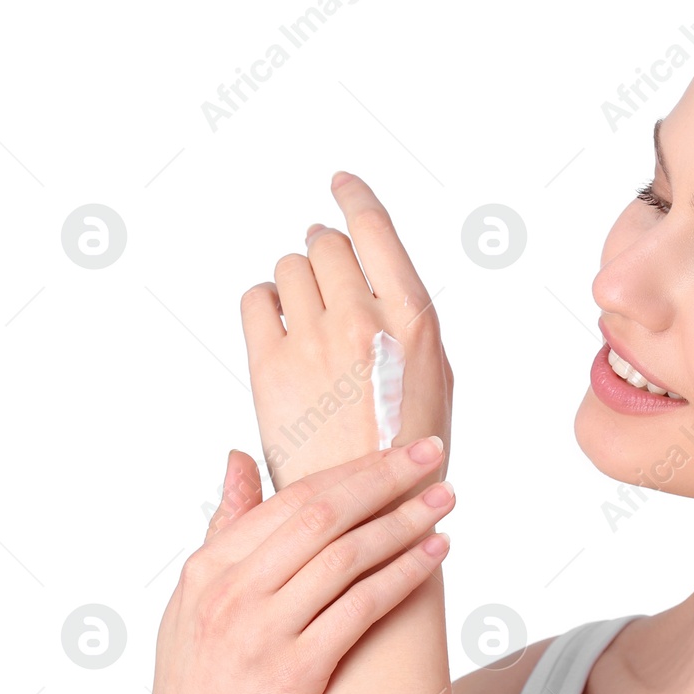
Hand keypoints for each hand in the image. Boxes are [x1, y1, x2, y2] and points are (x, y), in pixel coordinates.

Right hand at [140, 438, 456, 693]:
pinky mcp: (294, 673)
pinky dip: (403, 573)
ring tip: (445, 500)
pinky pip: (361, 607)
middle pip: (321, 514)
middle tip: (432, 453)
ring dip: (404, 521)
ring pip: (346, 555)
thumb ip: (223, 531)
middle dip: (384, 477)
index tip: (396, 447)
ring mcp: (260, 633)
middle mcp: (228, 594)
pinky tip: (435, 553)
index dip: (350, 468)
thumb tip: (240, 459)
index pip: (289, 498)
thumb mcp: (192, 607)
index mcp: (204, 571)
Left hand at [242, 172, 451, 492]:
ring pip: (290, 267)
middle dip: (325, 251)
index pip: (375, 230)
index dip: (355, 197)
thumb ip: (407, 314)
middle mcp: (362, 320)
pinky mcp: (270, 365)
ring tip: (309, 313)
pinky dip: (267, 302)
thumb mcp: (436, 372)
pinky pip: (257, 299)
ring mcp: (312, 341)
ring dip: (297, 278)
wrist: (371, 511)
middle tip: (328, 276)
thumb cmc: (410, 447)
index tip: (341, 181)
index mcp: (412, 320)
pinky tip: (282, 325)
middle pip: (326, 244)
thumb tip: (374, 265)